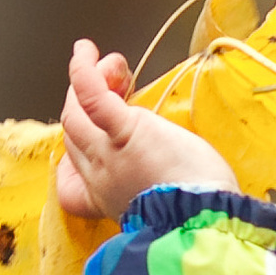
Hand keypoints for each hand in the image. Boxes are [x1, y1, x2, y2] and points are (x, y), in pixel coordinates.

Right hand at [56, 40, 238, 221]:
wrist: (203, 223)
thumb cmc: (198, 216)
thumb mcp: (163, 207)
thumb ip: (149, 186)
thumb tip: (163, 166)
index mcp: (106, 198)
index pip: (72, 173)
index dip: (74, 151)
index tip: (93, 136)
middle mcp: (99, 176)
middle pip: (72, 131)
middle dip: (83, 103)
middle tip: (113, 85)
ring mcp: (107, 154)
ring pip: (76, 111)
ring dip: (86, 81)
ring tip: (104, 63)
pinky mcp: (127, 133)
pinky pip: (92, 97)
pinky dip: (84, 71)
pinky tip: (85, 51)